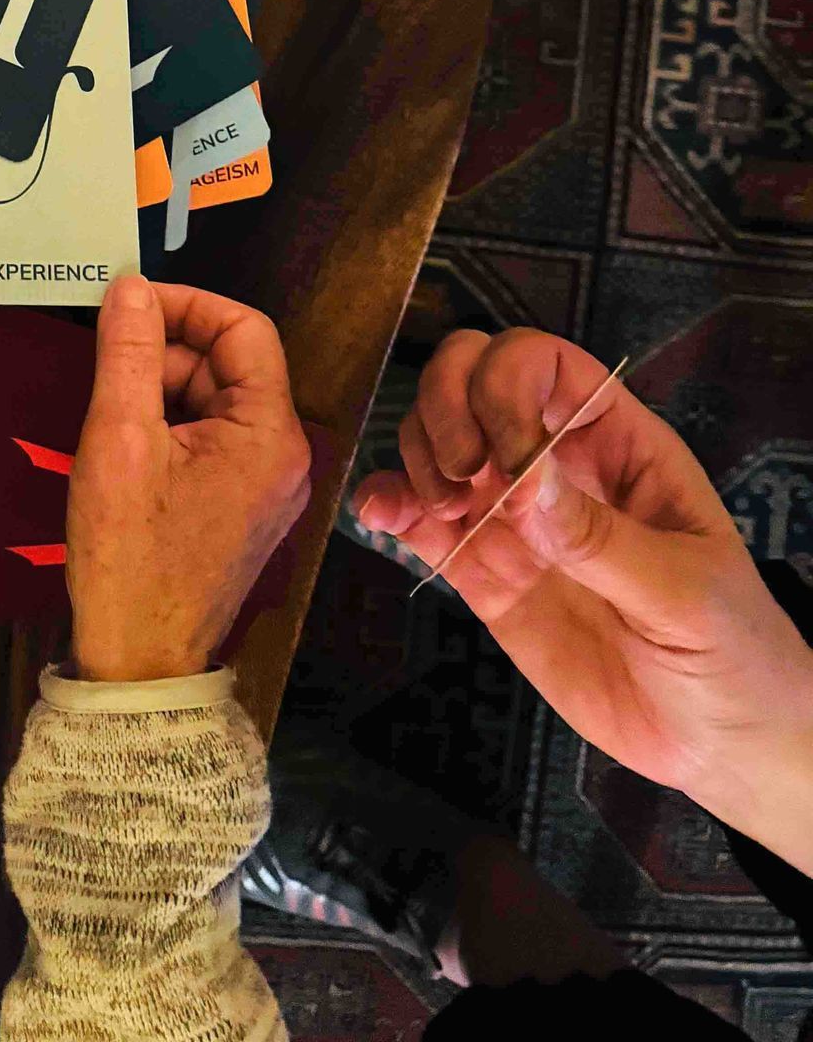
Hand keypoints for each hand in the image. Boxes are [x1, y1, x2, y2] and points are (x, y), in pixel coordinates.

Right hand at [66, 277, 310, 682]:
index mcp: (269, 434)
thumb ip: (129, 353)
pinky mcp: (240, 508)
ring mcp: (265, 486)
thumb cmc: (131, 554)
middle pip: (228, 365)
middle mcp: (283, 456)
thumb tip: (130, 286)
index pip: (244, 329)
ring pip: (213, 401)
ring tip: (108, 412)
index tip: (127, 305)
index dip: (186, 305)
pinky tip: (123, 446)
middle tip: (104, 364)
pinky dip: (167, 427)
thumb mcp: (120, 440)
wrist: (139, 661)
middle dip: (165, 352)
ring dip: (160, 390)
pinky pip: (209, 440)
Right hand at [352, 330, 812, 871]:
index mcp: (617, 445)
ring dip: (418, 456)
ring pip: (436, 438)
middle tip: (461, 476)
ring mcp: (513, 516)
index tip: (509, 460)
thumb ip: (600, 536)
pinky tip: (378, 516)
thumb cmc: (732, 651)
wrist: (719, 747)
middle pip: (473, 378)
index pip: (544, 365)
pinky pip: (419, 520)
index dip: (509, 386)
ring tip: (443, 517)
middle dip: (447, 405)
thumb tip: (519, 477)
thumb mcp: (685, 593)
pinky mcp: (482, 573)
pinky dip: (386, 505)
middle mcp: (554, 464)